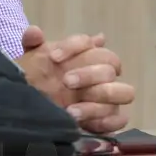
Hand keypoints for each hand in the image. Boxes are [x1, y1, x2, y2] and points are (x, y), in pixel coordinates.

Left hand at [16, 25, 133, 133]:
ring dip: (100, 98)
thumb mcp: (31, 58)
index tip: (52, 57)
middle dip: (89, 74)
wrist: (35, 103)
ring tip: (72, 109)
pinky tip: (83, 123)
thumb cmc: (38, 76)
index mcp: (85, 53)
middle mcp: (102, 72)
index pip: (87, 42)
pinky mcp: (111, 118)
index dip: (72, 47)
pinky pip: (120, 119)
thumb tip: (35, 32)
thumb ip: (31, 43)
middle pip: (110, 67)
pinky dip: (105, 122)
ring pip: (124, 92)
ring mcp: (110, 96)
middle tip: (66, 82)